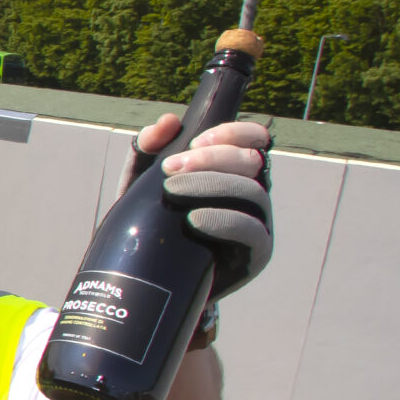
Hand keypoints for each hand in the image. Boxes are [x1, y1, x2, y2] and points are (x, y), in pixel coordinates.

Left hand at [128, 114, 273, 297]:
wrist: (148, 277)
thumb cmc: (150, 222)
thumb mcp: (141, 182)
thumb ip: (148, 149)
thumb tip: (168, 122)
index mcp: (234, 171)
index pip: (253, 140)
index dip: (233, 133)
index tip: (196, 141)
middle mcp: (252, 193)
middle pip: (251, 162)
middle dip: (210, 159)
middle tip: (169, 169)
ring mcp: (259, 223)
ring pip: (252, 192)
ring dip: (211, 185)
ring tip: (173, 191)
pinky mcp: (255, 254)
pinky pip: (251, 231)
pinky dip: (223, 220)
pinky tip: (194, 220)